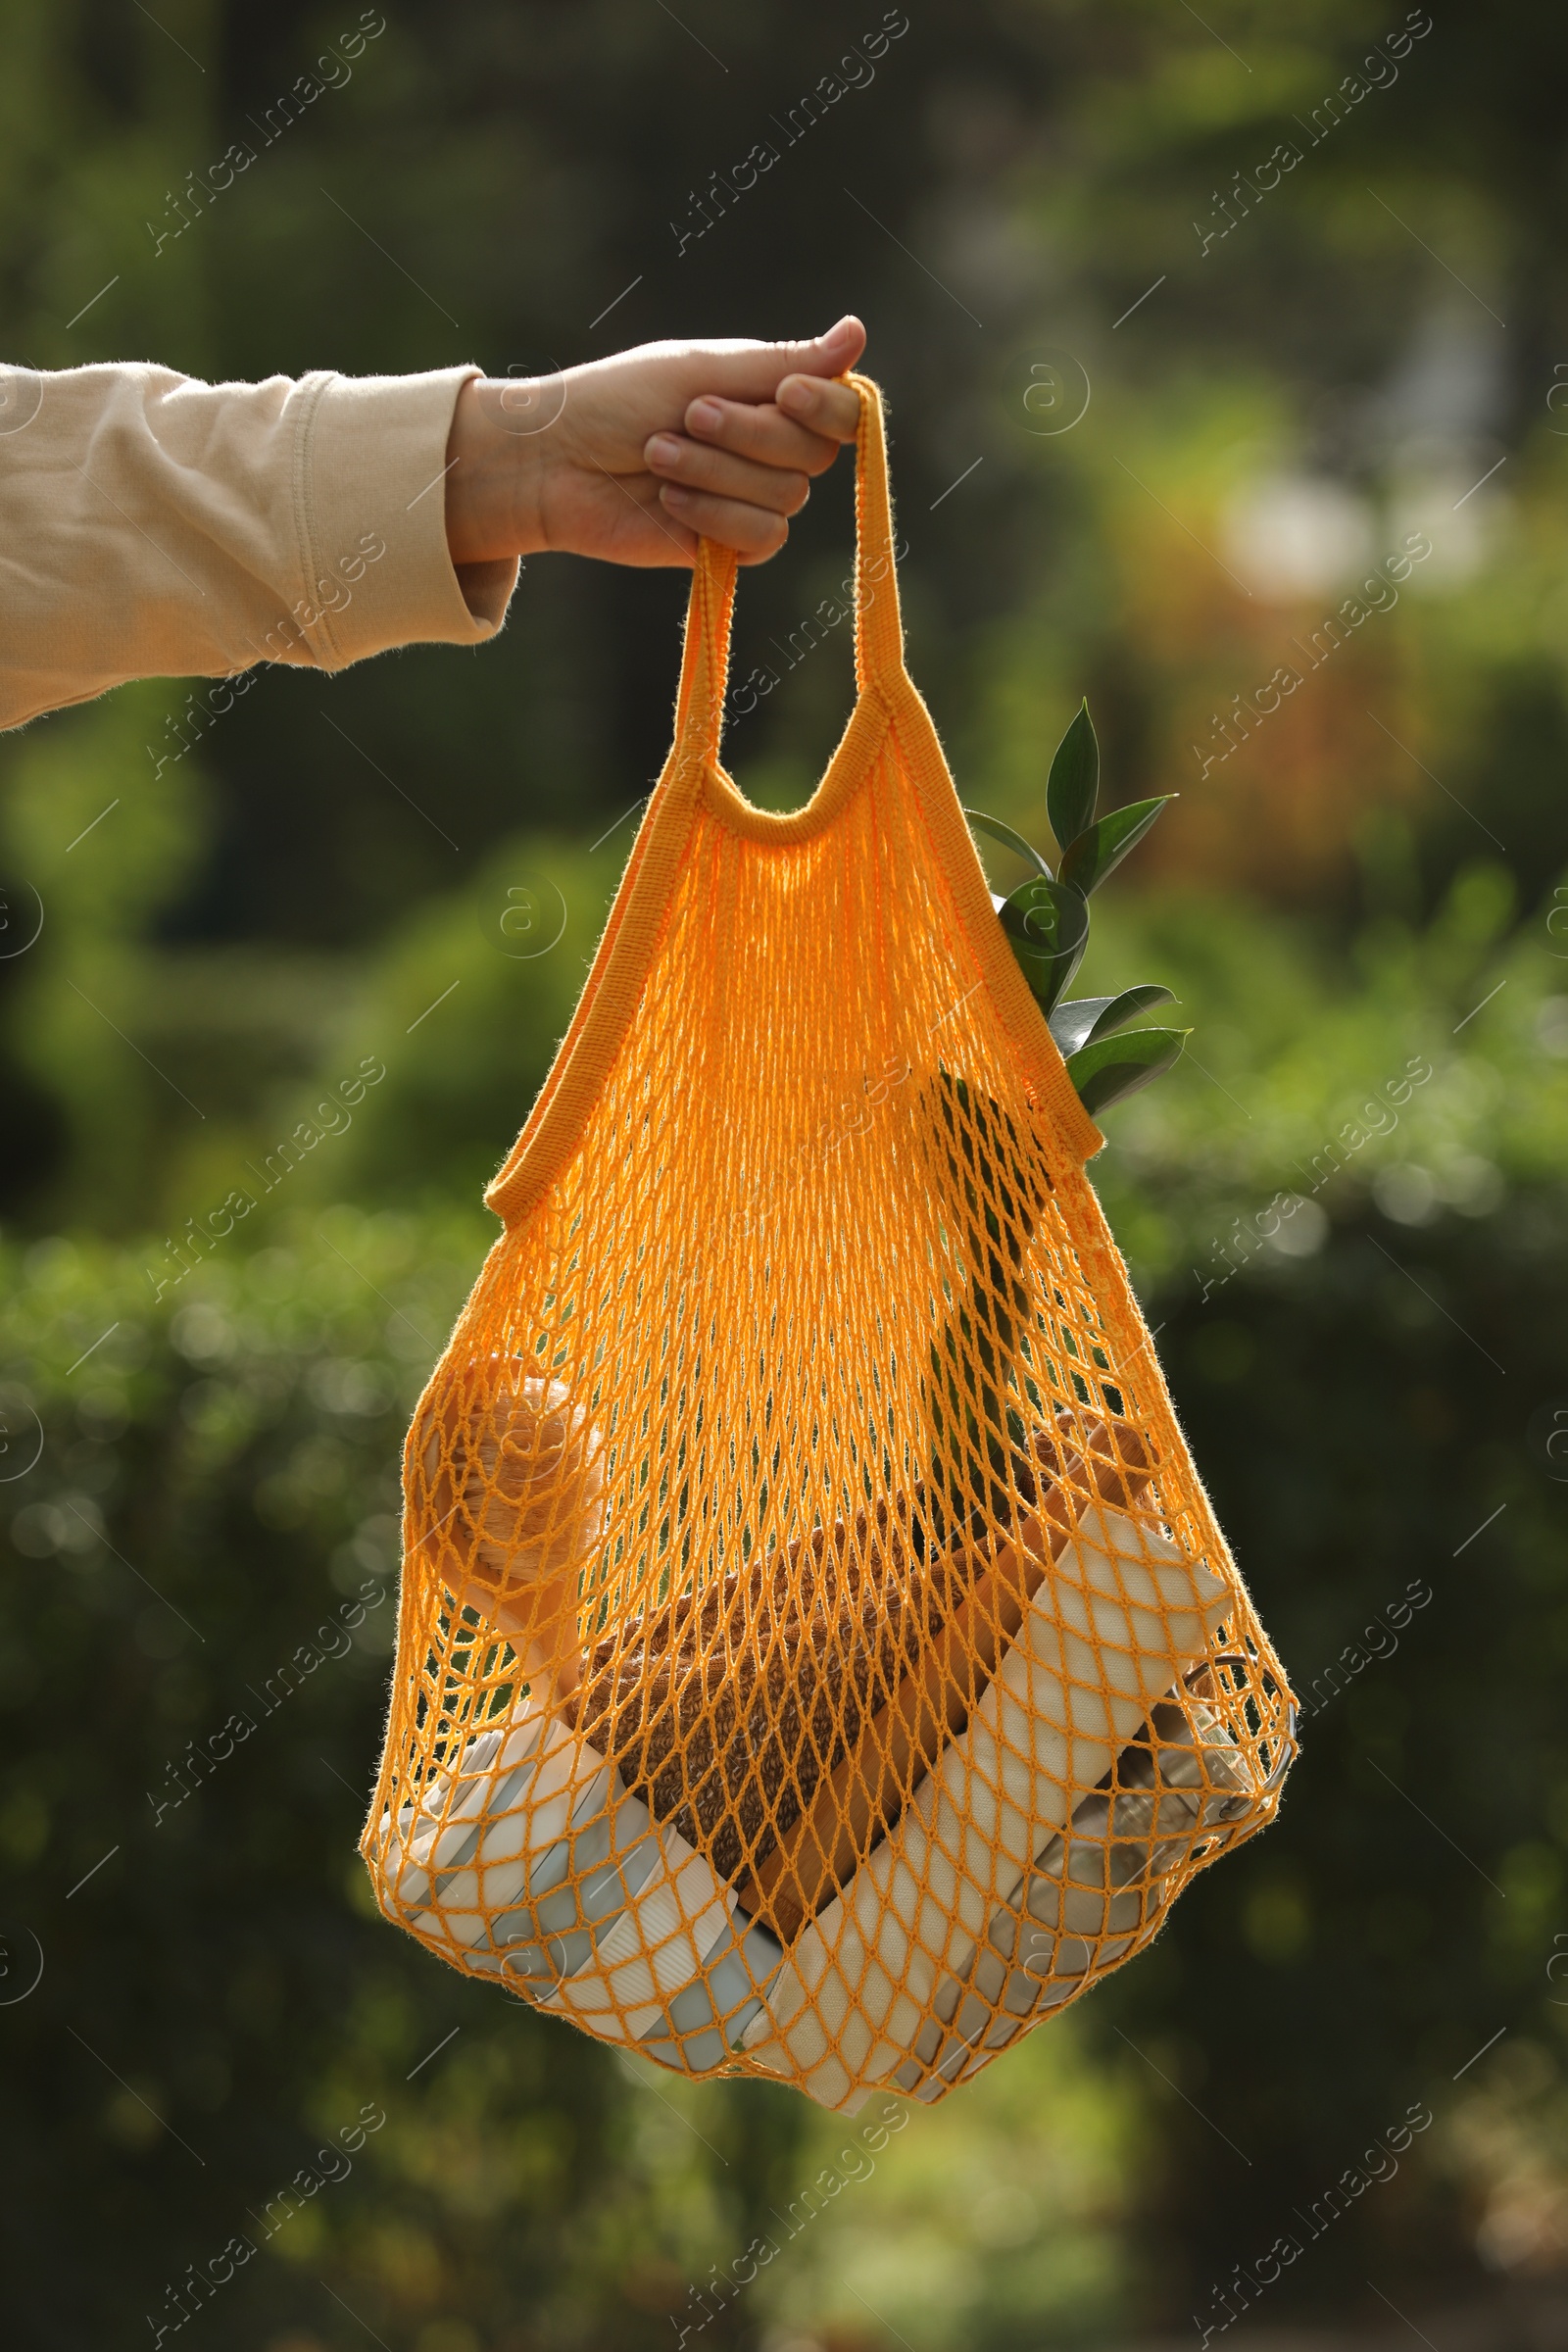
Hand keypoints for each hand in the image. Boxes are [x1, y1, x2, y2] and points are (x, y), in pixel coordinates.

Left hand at [444, 316, 865, 569]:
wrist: (556, 461)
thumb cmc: (619, 401)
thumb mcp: (704, 370)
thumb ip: (784, 362)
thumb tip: (859, 333)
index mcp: (770, 396)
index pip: (842, 410)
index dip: (826, 406)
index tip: (785, 393)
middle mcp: (770, 448)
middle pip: (815, 454)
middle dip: (749, 435)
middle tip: (688, 416)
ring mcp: (751, 499)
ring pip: (787, 497)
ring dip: (716, 473)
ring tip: (658, 455)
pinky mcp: (729, 546)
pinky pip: (762, 538)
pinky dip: (714, 516)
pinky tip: (668, 501)